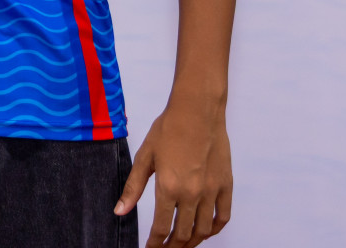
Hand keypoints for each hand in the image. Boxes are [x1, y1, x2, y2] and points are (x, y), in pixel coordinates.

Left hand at [115, 98, 231, 246]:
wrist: (197, 112)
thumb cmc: (168, 130)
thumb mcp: (145, 157)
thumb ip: (132, 188)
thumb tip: (119, 211)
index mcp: (169, 187)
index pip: (162, 228)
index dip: (155, 243)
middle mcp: (192, 194)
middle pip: (183, 234)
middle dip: (172, 247)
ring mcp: (212, 191)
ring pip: (203, 230)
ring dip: (192, 242)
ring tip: (181, 244)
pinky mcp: (226, 186)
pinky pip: (223, 217)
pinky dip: (214, 229)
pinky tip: (205, 231)